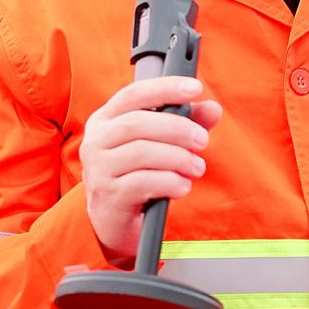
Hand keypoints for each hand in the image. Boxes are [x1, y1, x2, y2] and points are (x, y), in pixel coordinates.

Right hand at [80, 76, 221, 263]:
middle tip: (203, 140)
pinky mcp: (108, 196)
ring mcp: (98, 169)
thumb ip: (187, 122)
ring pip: (142, 152)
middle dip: (178, 129)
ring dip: (178, 158)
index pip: (134, 94)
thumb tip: (213, 108)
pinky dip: (170, 182)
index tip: (196, 88)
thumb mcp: (161, 143)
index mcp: (106, 119)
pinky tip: (183, 186)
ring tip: (197, 167)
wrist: (113, 220)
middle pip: (138, 123)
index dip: (165, 88)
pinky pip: (142, 183)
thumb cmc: (138, 172)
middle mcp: (96, 140)